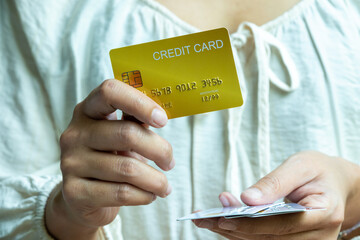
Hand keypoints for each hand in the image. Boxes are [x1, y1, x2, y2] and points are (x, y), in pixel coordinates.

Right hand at [45, 79, 174, 238]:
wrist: (82, 198)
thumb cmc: (109, 159)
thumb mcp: (121, 135)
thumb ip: (137, 122)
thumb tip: (162, 116)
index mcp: (88, 111)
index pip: (110, 92)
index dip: (140, 103)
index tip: (163, 120)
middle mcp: (75, 133)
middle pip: (127, 134)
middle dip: (160, 150)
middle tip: (170, 163)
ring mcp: (71, 162)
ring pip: (127, 168)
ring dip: (156, 180)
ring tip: (164, 186)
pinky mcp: (74, 191)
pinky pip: (121, 193)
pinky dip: (144, 196)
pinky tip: (150, 196)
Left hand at [193, 151, 359, 238]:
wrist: (334, 183)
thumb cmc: (319, 171)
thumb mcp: (301, 165)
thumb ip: (275, 182)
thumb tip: (247, 199)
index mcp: (324, 213)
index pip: (283, 225)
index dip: (251, 224)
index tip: (223, 218)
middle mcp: (318, 235)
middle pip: (269, 238)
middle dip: (233, 228)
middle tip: (204, 216)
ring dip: (232, 231)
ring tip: (207, 216)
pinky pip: (264, 239)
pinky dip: (241, 231)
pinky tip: (222, 218)